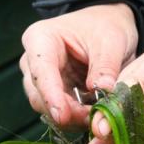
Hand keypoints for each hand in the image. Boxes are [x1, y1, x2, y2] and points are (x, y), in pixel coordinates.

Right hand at [19, 3, 137, 127]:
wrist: (107, 25)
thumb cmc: (104, 25)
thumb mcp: (111, 40)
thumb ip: (106, 66)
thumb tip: (103, 90)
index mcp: (40, 39)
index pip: (41, 71)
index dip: (51, 96)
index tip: (62, 116)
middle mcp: (33, 61)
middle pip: (39, 95)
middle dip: (64, 111)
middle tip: (92, 118)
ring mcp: (41, 79)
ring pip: (47, 108)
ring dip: (71, 117)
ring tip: (96, 115)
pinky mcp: (52, 93)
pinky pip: (59, 112)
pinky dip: (76, 117)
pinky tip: (93, 114)